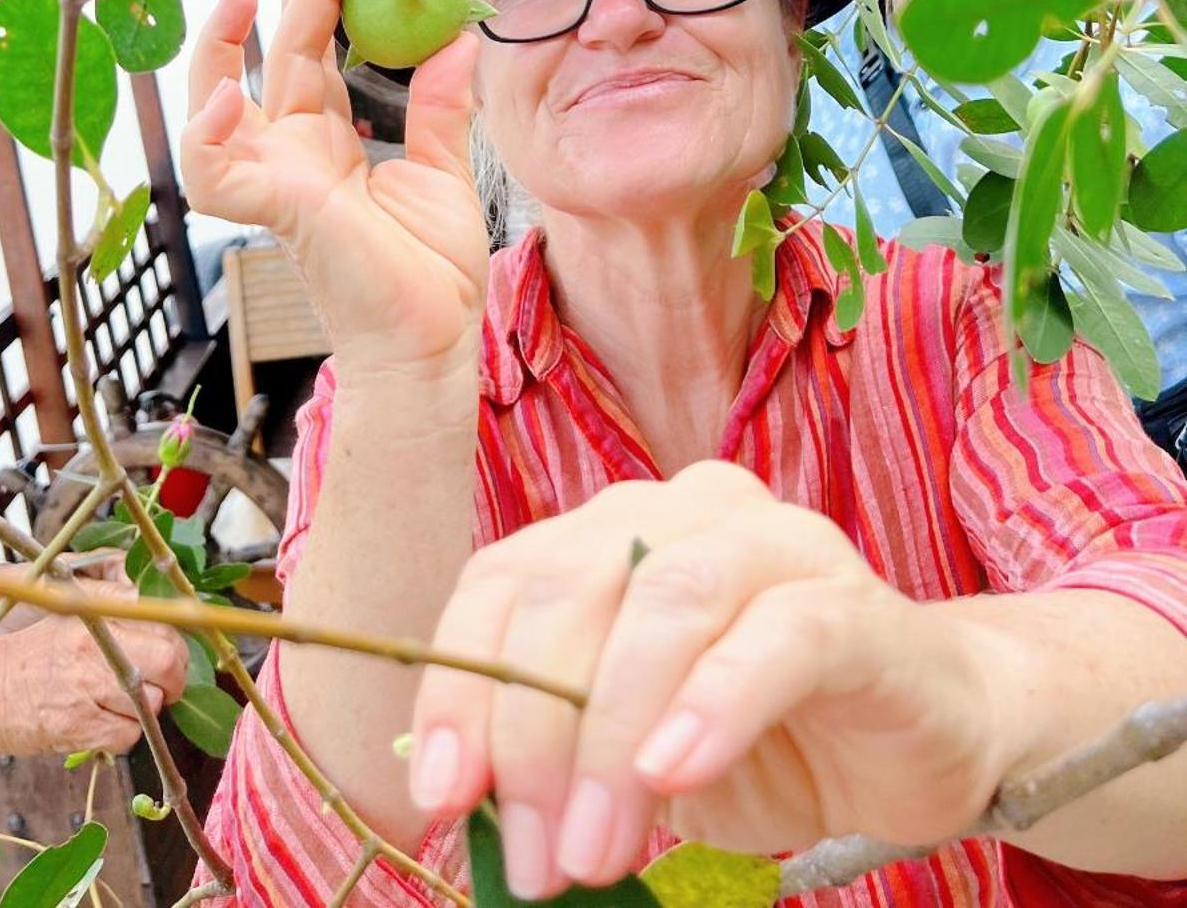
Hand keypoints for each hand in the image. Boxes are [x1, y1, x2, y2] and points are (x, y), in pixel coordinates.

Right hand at [0, 612, 187, 756]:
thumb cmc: (26, 657)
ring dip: (144, 710)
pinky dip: (122, 735)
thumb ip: (115, 621)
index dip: (176, 644)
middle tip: (162, 687)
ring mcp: (87, 690)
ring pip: (151, 704)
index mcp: (95, 618)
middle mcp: (96, 650)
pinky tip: (100, 724)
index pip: (163, 623)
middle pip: (168, 662)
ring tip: (117, 704)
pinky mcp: (78, 728)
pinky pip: (126, 737)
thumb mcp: (69, 621)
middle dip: (174, 679)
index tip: (171, 656)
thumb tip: (165, 629)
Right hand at [180, 0, 490, 378]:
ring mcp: (276, 182)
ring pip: (212, 105)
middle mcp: (292, 158)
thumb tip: (460, 34)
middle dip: (282, 2)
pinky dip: (206, 130)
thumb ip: (441, 103)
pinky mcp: (273, 207)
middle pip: (270, 63)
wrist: (433, 339)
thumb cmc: (433, 273)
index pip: (308, 62)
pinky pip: (212, 169)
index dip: (315, 6)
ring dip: (216, 47)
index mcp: (327, 149)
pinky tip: (229, 91)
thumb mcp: (442, 169)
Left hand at [408, 464, 1011, 895]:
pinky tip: (678, 776)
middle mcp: (684, 511)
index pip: (502, 583)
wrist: (930, 733)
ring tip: (595, 849)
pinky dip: (715, 703)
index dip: (458, 685)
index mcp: (611, 531)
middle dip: (534, 735)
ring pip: (666, 603)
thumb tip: (455, 802)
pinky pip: (781, 634)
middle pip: (571, 592)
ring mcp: (775, 543)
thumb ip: (556, 751)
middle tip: (536, 860)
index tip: (440, 797)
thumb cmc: (762, 738)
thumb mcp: (633, 752)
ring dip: (614, 736)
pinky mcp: (855, 604)